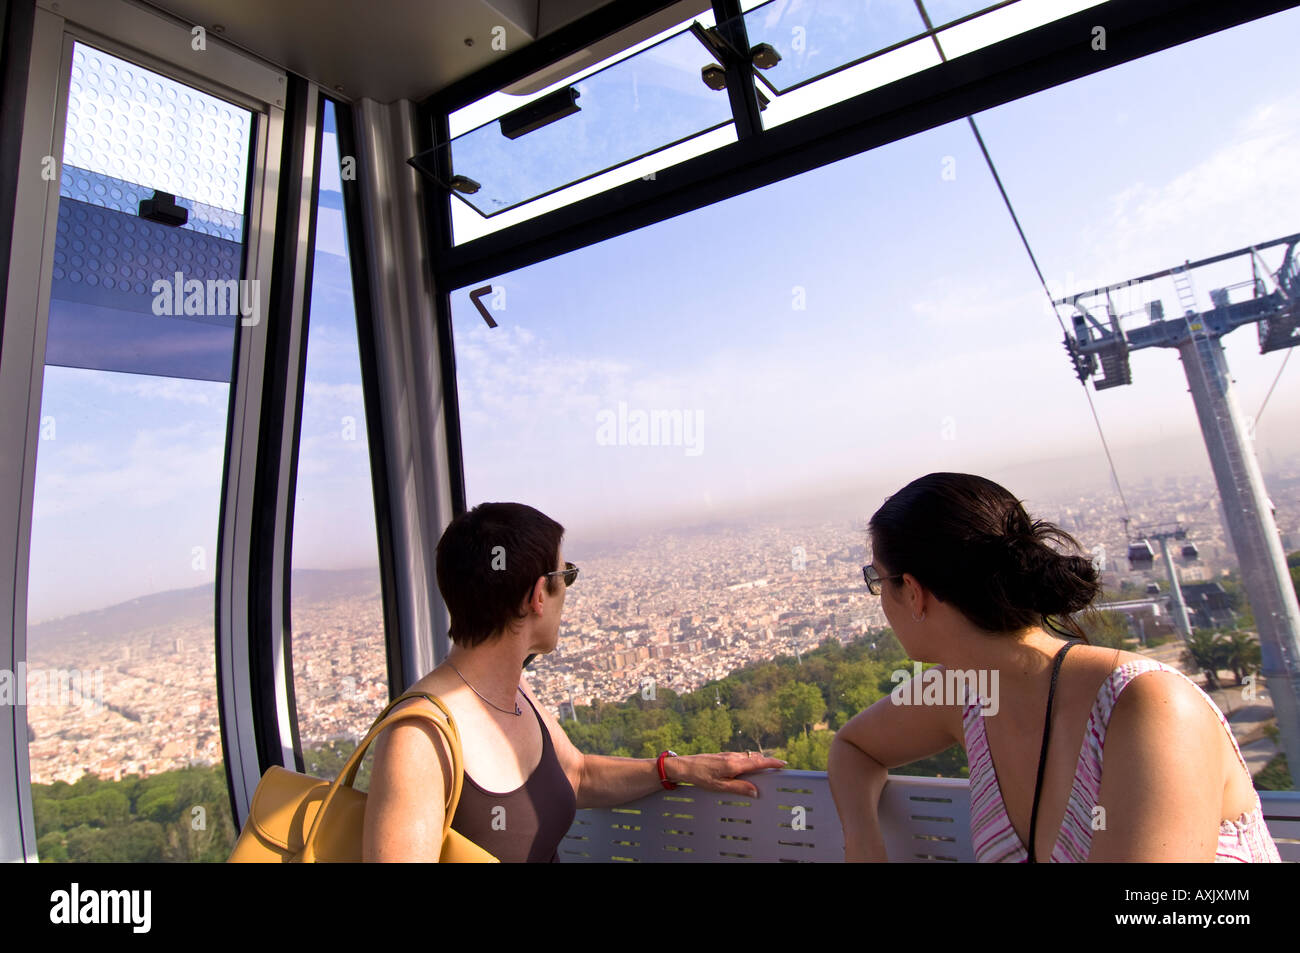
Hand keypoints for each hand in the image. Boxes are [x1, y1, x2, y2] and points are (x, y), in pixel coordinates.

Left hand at [666, 751, 786, 796]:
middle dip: (768, 761)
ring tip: (767, 766)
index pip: (758, 762)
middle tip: (779, 766)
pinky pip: (741, 756)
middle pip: (755, 758)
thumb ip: (739, 788)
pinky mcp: (723, 755)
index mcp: (734, 764)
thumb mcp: (720, 786)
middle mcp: (733, 757)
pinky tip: (748, 765)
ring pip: (748, 756)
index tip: (783, 764)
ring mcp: (728, 755)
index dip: (771, 763)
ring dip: (759, 760)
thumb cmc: (701, 777)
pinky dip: (749, 759)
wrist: (685, 766)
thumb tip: (756, 792)